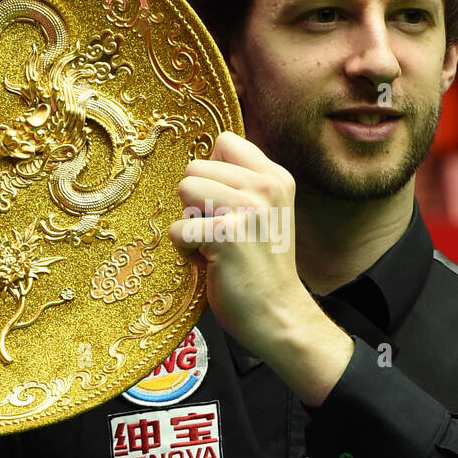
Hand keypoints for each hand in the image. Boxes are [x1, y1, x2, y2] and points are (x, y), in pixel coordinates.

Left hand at [168, 132, 308, 356]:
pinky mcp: (226, 235)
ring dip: (189, 222)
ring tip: (213, 243)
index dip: (212, 172)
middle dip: (196, 200)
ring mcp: (247, 209)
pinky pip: (178, 228)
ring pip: (185, 189)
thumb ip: (242, 184)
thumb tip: (199, 163)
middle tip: (220, 231)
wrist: (279, 314)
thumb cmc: (262, 266)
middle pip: (196, 167)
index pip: (225, 142)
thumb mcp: (267, 212)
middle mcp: (265, 187)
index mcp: (276, 178)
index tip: (223, 202)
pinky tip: (209, 262)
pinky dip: (185, 250)